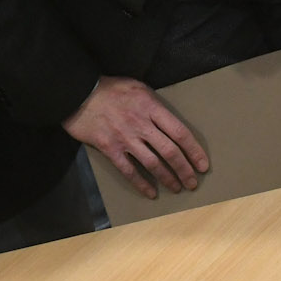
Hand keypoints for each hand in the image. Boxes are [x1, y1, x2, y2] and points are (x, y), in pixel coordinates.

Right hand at [66, 75, 207, 197]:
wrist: (78, 92)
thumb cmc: (110, 88)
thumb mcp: (138, 87)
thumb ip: (154, 103)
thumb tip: (168, 120)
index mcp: (151, 107)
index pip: (180, 132)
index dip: (194, 151)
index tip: (202, 164)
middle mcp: (141, 124)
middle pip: (170, 151)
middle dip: (185, 170)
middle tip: (193, 182)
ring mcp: (125, 138)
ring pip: (153, 163)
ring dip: (168, 178)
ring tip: (177, 188)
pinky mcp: (109, 148)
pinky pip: (129, 170)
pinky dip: (141, 184)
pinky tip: (151, 193)